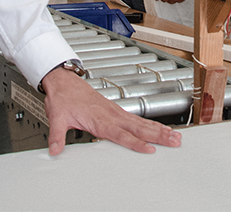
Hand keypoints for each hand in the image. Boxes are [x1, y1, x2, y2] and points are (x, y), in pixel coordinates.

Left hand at [41, 66, 180, 154]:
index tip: (150, 149)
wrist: (64, 81)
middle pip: (139, 128)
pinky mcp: (116, 110)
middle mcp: (111, 115)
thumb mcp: (57, 117)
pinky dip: (151, 125)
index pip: (121, 135)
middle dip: (158, 136)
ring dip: (159, 130)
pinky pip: (138, 119)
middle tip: (175, 142)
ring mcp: (115, 112)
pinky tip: (159, 129)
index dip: (136, 143)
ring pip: (142, 123)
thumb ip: (57, 136)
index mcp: (99, 119)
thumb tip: (55, 150)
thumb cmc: (63, 98)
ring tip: (175, 137)